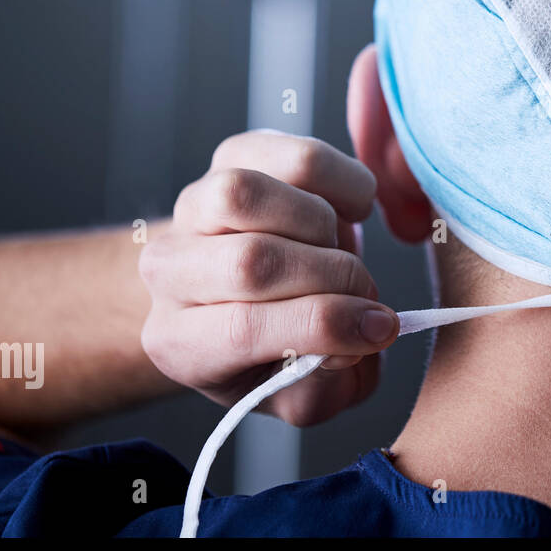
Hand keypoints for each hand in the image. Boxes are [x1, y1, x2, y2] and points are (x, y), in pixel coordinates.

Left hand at [139, 131, 397, 425]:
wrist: (244, 291)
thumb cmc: (277, 347)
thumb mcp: (303, 394)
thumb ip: (329, 383)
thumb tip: (358, 334)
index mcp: (178, 341)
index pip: (243, 330)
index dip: (325, 327)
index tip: (380, 329)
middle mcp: (170, 270)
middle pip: (251, 261)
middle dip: (335, 278)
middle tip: (367, 294)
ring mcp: (195, 206)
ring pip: (250, 194)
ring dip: (322, 226)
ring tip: (340, 251)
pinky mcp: (232, 157)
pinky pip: (292, 156)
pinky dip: (343, 180)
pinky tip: (351, 211)